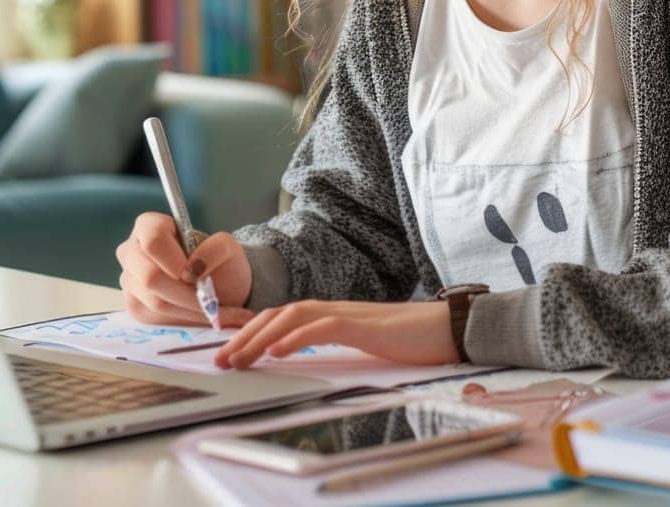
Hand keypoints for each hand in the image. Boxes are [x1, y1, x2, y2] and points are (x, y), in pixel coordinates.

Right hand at [115, 212, 252, 326]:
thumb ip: (215, 249)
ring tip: (218, 312)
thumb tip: (193, 268)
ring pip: (156, 301)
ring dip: (191, 310)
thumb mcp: (227, 248)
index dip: (175, 260)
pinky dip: (186, 321)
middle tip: (213, 301)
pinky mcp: (135, 306)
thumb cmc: (218, 262)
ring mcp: (130, 280)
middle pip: (150, 276)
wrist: (218, 286)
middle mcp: (132, 251)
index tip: (196, 276)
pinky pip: (157, 318)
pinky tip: (206, 318)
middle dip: (186, 294)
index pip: (153, 240)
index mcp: (148, 226)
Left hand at [213, 300, 456, 369]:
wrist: (448, 328)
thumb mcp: (363, 343)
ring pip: (293, 318)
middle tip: (221, 360)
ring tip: (239, 358)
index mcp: (331, 314)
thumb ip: (335, 342)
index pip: (281, 318)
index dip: (252, 332)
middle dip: (245, 337)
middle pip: (278, 315)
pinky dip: (296, 337)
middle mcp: (334, 309)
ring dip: (261, 338)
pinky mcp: (364, 325)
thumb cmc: (410, 339)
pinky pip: (323, 327)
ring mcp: (348, 314)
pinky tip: (277, 352)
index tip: (228, 352)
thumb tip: (304, 351)